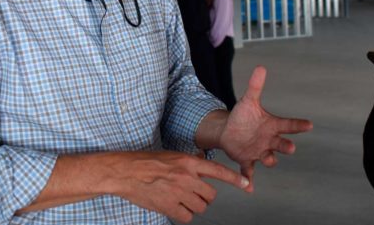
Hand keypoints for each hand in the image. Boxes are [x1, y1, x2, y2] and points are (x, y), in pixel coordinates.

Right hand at [110, 151, 248, 223]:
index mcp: (188, 162)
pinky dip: (182, 214)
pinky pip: (187, 217)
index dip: (234, 179)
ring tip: (179, 199)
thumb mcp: (171, 155)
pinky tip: (173, 206)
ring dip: (193, 206)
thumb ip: (189, 161)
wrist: (126, 172)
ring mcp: (179, 193)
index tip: (247, 185)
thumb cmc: (146, 162)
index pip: (217, 171)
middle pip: (210, 195)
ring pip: (200, 207)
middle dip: (204, 196)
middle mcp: (187, 177)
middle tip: (191, 193)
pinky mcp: (170, 206)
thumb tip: (202, 161)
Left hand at [218, 66, 312, 189]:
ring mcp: (259, 152)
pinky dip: (249, 179)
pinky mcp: (246, 160)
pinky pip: (249, 171)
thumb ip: (256, 86)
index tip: (309, 124)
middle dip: (286, 146)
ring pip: (268, 158)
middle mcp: (269, 140)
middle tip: (290, 147)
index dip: (298, 125)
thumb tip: (261, 67)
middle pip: (281, 144)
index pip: (288, 125)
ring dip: (268, 160)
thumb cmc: (243, 116)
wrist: (229, 131)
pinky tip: (249, 188)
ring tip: (266, 159)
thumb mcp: (248, 100)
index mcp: (272, 126)